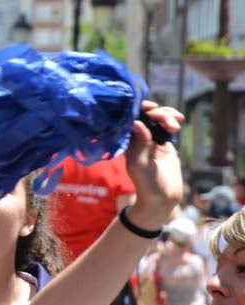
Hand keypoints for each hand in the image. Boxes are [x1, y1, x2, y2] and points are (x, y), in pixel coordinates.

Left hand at [123, 101, 183, 229]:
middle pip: (145, 117)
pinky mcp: (164, 144)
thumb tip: (137, 122)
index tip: (149, 107)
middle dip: (157, 113)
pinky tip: (176, 123)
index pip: (130, 120)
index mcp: (127, 142)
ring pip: (157, 120)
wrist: (162, 198)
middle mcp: (137, 139)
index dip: (138, 110)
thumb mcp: (140, 163)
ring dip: (166, 116)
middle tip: (168, 119)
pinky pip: (166, 128)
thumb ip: (140, 143)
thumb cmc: (146, 183)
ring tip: (175, 123)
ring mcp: (151, 141)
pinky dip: (171, 122)